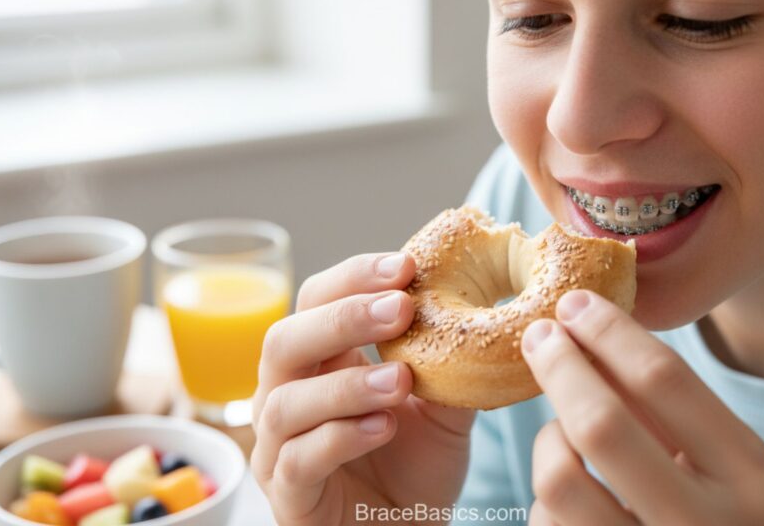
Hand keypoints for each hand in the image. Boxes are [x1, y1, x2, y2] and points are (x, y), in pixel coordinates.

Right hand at [250, 252, 475, 525]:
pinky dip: (340, 437)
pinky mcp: (288, 496)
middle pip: (283, 340)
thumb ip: (448, 362)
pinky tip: (384, 426)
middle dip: (342, 319)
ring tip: (400, 380)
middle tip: (400, 310)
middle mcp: (288, 397)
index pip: (316, 300)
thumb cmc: (415, 467)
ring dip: (346, 385)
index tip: (407, 267)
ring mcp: (279, 448)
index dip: (354, 278)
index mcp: (320, 362)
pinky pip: (297, 460)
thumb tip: (484, 307)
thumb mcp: (442, 406)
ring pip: (286, 402)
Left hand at [521, 290, 763, 524]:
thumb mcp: (727, 466)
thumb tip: (592, 330)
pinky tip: (569, 494)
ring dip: (548, 443)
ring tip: (560, 435)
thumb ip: (674, 410)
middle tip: (537, 334)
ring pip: (560, 481)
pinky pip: (547, 524)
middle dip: (560, 367)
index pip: (666, 381)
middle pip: (601, 426)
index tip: (573, 303)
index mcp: (751, 479)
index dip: (608, 332)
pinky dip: (548, 498)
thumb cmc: (724, 521)